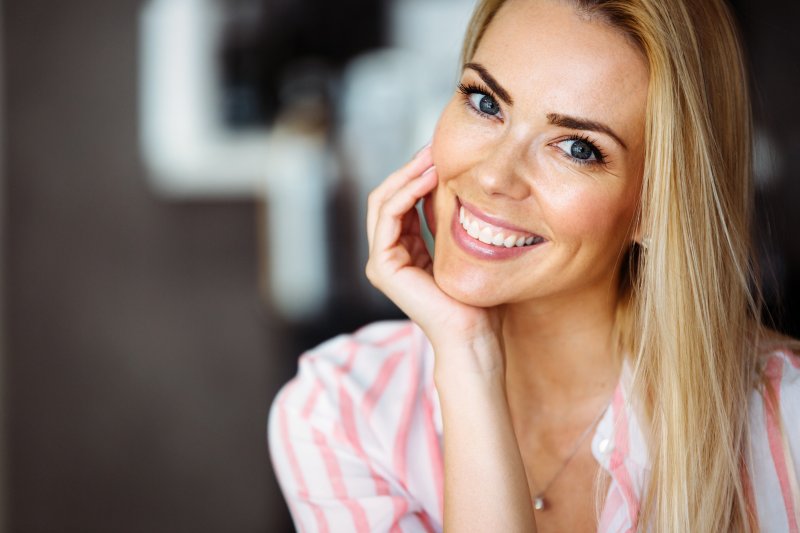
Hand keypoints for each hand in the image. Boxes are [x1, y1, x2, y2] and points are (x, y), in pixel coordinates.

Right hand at [365, 145, 504, 377]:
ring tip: (432, 156)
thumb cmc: (478, 299)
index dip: (419, 173)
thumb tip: (460, 182)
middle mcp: (389, 255)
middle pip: (389, 196)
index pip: (403, 201)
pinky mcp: (382, 267)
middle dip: (411, 168)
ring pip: (384, 201)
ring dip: (407, 174)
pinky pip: (388, 216)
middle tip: (435, 145)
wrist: (474, 335)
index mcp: (406, 251)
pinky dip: (406, 192)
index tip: (443, 152)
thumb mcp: (464, 247)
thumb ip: (452, 219)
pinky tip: (428, 177)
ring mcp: (381, 261)